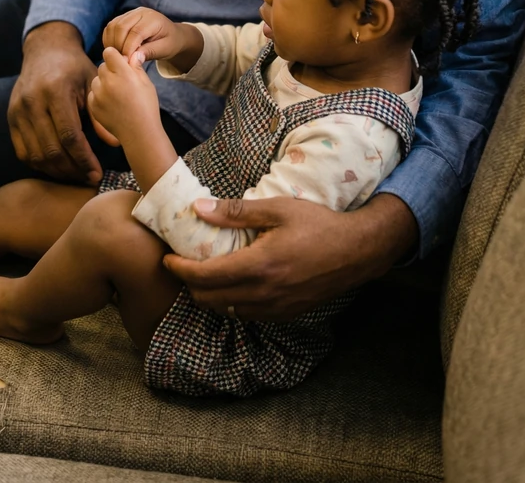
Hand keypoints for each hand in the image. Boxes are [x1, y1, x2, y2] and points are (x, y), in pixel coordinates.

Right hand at [8, 21, 101, 183]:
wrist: (46, 51)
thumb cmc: (75, 68)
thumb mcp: (93, 83)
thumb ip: (100, 114)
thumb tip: (115, 144)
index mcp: (56, 91)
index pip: (70, 136)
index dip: (84, 159)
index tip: (97, 173)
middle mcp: (33, 102)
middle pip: (51, 150)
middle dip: (72, 170)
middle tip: (89, 178)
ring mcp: (18, 111)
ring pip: (35, 155)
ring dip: (56, 171)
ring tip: (76, 175)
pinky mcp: (11, 117)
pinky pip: (22, 152)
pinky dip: (39, 164)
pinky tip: (57, 166)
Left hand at [87, 47, 160, 149]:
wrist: (139, 133)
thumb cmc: (147, 107)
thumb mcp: (146, 83)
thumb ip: (136, 66)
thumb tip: (132, 54)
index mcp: (123, 74)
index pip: (109, 52)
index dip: (115, 56)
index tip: (121, 63)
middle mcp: (108, 82)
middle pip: (102, 65)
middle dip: (110, 70)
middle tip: (122, 81)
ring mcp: (99, 95)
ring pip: (96, 80)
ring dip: (104, 83)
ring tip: (117, 94)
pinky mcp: (93, 106)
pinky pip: (93, 93)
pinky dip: (100, 95)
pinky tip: (112, 103)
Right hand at [102, 8, 202, 73]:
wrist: (172, 34)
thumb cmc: (170, 42)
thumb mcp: (165, 49)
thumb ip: (150, 52)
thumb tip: (133, 59)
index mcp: (152, 18)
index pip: (136, 32)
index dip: (128, 48)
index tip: (126, 62)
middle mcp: (140, 12)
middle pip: (121, 26)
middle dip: (118, 45)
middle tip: (121, 60)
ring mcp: (130, 13)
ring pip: (113, 26)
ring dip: (112, 42)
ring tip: (117, 56)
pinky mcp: (123, 18)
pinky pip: (110, 27)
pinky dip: (109, 39)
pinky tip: (115, 50)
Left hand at [163, 193, 418, 321]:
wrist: (357, 251)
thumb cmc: (318, 224)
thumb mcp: (277, 208)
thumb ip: (235, 211)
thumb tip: (198, 208)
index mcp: (257, 266)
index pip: (204, 277)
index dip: (179, 270)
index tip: (167, 259)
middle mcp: (263, 294)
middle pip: (209, 300)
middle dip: (190, 284)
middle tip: (183, 265)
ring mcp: (275, 308)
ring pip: (226, 311)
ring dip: (209, 295)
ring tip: (205, 273)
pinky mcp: (285, 314)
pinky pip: (246, 315)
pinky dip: (231, 302)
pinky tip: (234, 284)